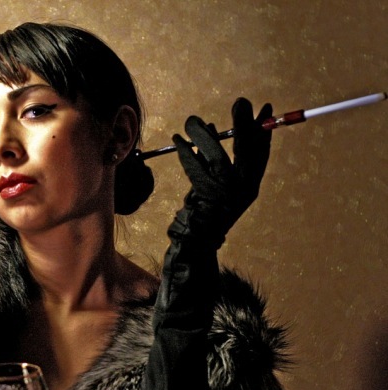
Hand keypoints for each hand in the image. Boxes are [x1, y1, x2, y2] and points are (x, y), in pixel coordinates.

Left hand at [171, 98, 271, 246]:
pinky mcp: (203, 194)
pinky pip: (194, 168)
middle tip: (241, 102)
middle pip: (245, 151)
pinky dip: (185, 152)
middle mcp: (242, 188)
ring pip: (217, 157)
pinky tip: (177, 140)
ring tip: (192, 120)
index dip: (264, 130)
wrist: (199, 233)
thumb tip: (214, 127)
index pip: (262, 152)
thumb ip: (224, 156)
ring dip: (203, 136)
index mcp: (251, 183)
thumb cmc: (210, 202)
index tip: (266, 108)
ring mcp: (224, 192)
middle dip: (244, 124)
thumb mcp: (224, 179)